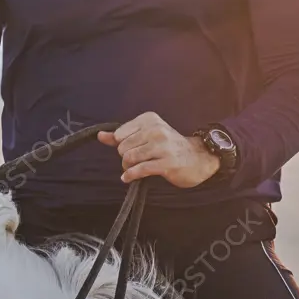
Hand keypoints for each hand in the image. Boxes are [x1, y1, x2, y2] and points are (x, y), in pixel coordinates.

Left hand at [97, 112, 219, 187]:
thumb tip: (100, 136)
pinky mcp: (167, 163)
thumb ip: (121, 136)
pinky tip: (128, 178)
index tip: (130, 149)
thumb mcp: (146, 135)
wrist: (199, 158)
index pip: (120, 134)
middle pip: (123, 147)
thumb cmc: (169, 147)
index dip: (121, 145)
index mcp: (150, 120)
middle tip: (133, 161)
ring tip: (132, 169)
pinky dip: (130, 175)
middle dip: (124, 157)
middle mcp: (156, 130)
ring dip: (127, 167)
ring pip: (129, 158)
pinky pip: (140, 170)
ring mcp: (162, 146)